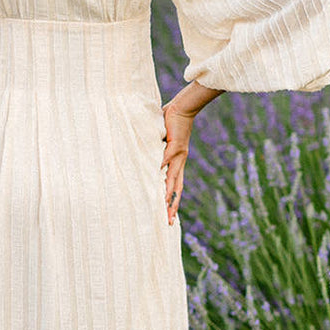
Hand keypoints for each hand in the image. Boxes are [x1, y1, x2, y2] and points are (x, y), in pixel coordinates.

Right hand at [160, 100, 193, 223]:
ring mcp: (178, 155)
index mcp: (178, 162)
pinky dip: (160, 170)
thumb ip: (156, 149)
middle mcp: (180, 161)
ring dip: (167, 194)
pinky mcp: (175, 145)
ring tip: (163, 207)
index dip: (172, 200)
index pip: (175, 185)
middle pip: (176, 188)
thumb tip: (145, 156)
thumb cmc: (172, 121)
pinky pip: (166, 160)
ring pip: (173, 179)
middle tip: (168, 222)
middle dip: (172, 205)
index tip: (169, 216)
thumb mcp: (163, 140)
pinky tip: (154, 180)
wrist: (184, 107)